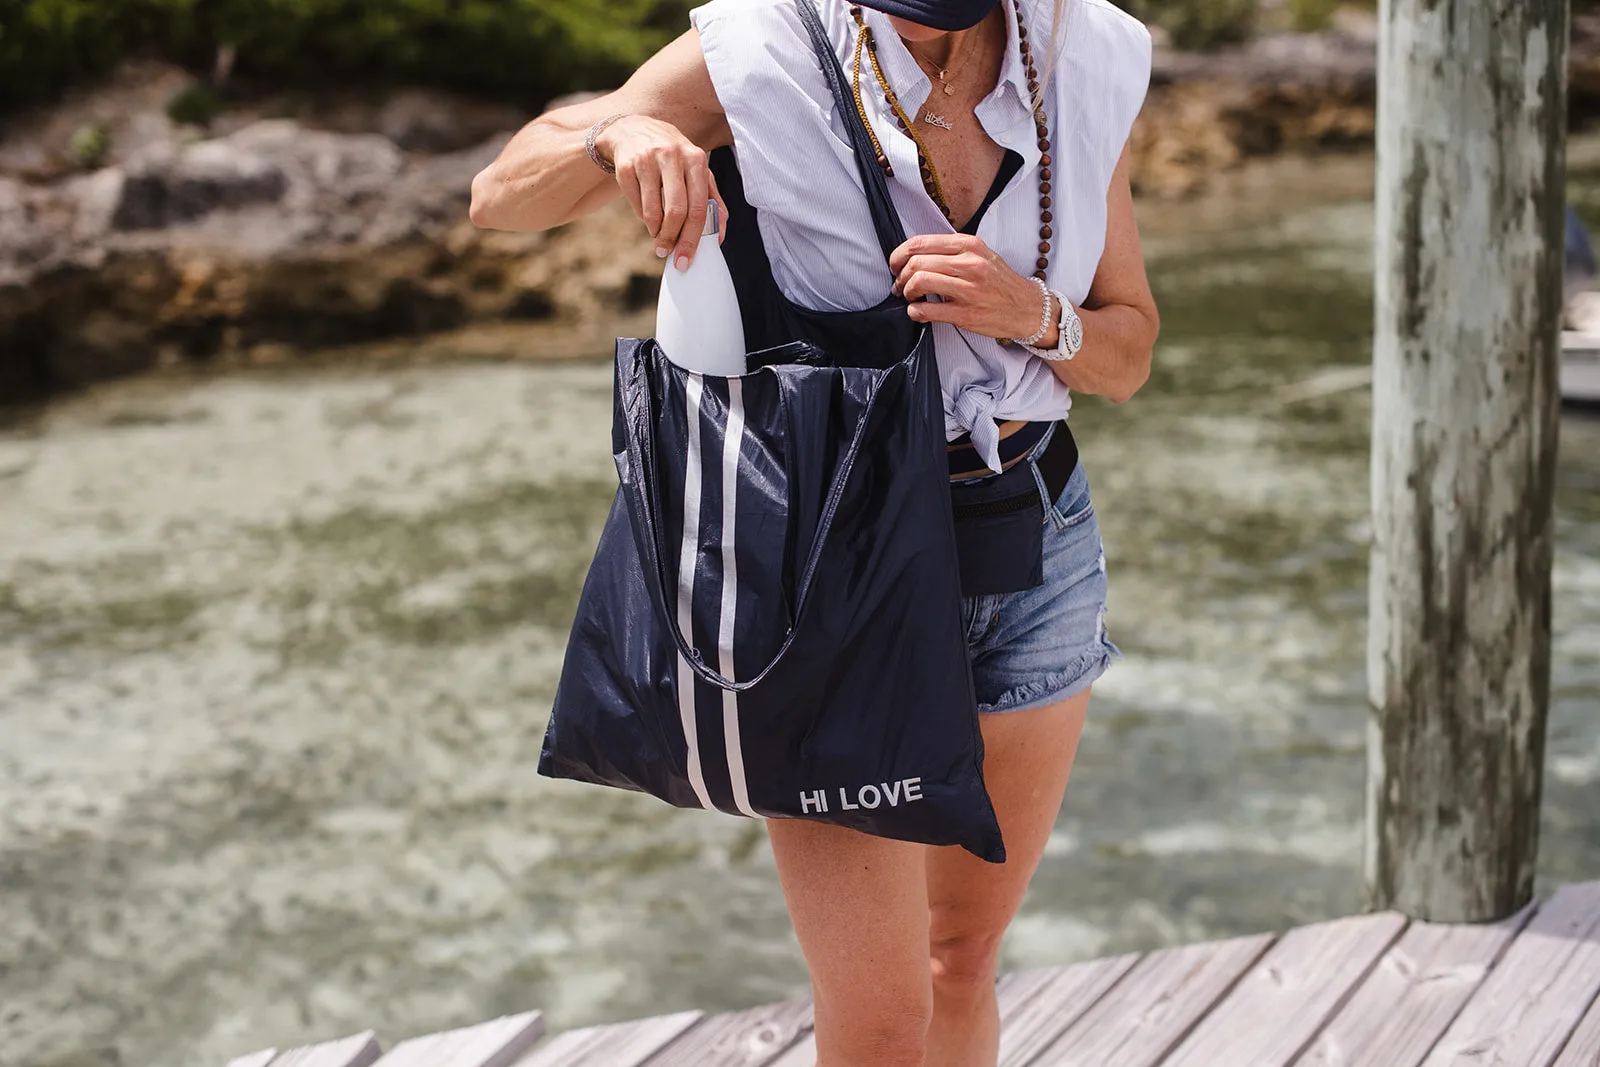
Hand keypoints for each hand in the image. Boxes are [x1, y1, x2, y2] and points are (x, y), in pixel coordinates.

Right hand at [597, 114, 728, 268]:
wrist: (633, 130)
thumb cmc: (672, 157)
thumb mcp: (695, 169)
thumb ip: (712, 199)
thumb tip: (719, 236)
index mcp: (696, 159)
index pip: (699, 207)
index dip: (693, 238)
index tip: (686, 258)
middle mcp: (673, 156)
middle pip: (677, 212)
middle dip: (673, 239)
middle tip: (668, 252)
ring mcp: (647, 160)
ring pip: (653, 212)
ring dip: (656, 232)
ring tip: (658, 236)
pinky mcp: (626, 166)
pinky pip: (636, 205)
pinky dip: (642, 217)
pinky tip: (647, 216)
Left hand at [889, 234, 1056, 344]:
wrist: (1027, 307)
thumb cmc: (999, 282)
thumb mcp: (980, 254)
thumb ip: (951, 251)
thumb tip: (915, 256)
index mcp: (969, 245)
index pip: (920, 242)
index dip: (899, 254)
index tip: (896, 265)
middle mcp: (969, 264)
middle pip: (916, 262)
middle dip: (900, 276)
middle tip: (900, 286)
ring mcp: (968, 289)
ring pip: (919, 282)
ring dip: (906, 292)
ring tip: (909, 297)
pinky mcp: (965, 314)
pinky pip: (926, 311)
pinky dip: (914, 312)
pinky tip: (918, 312)